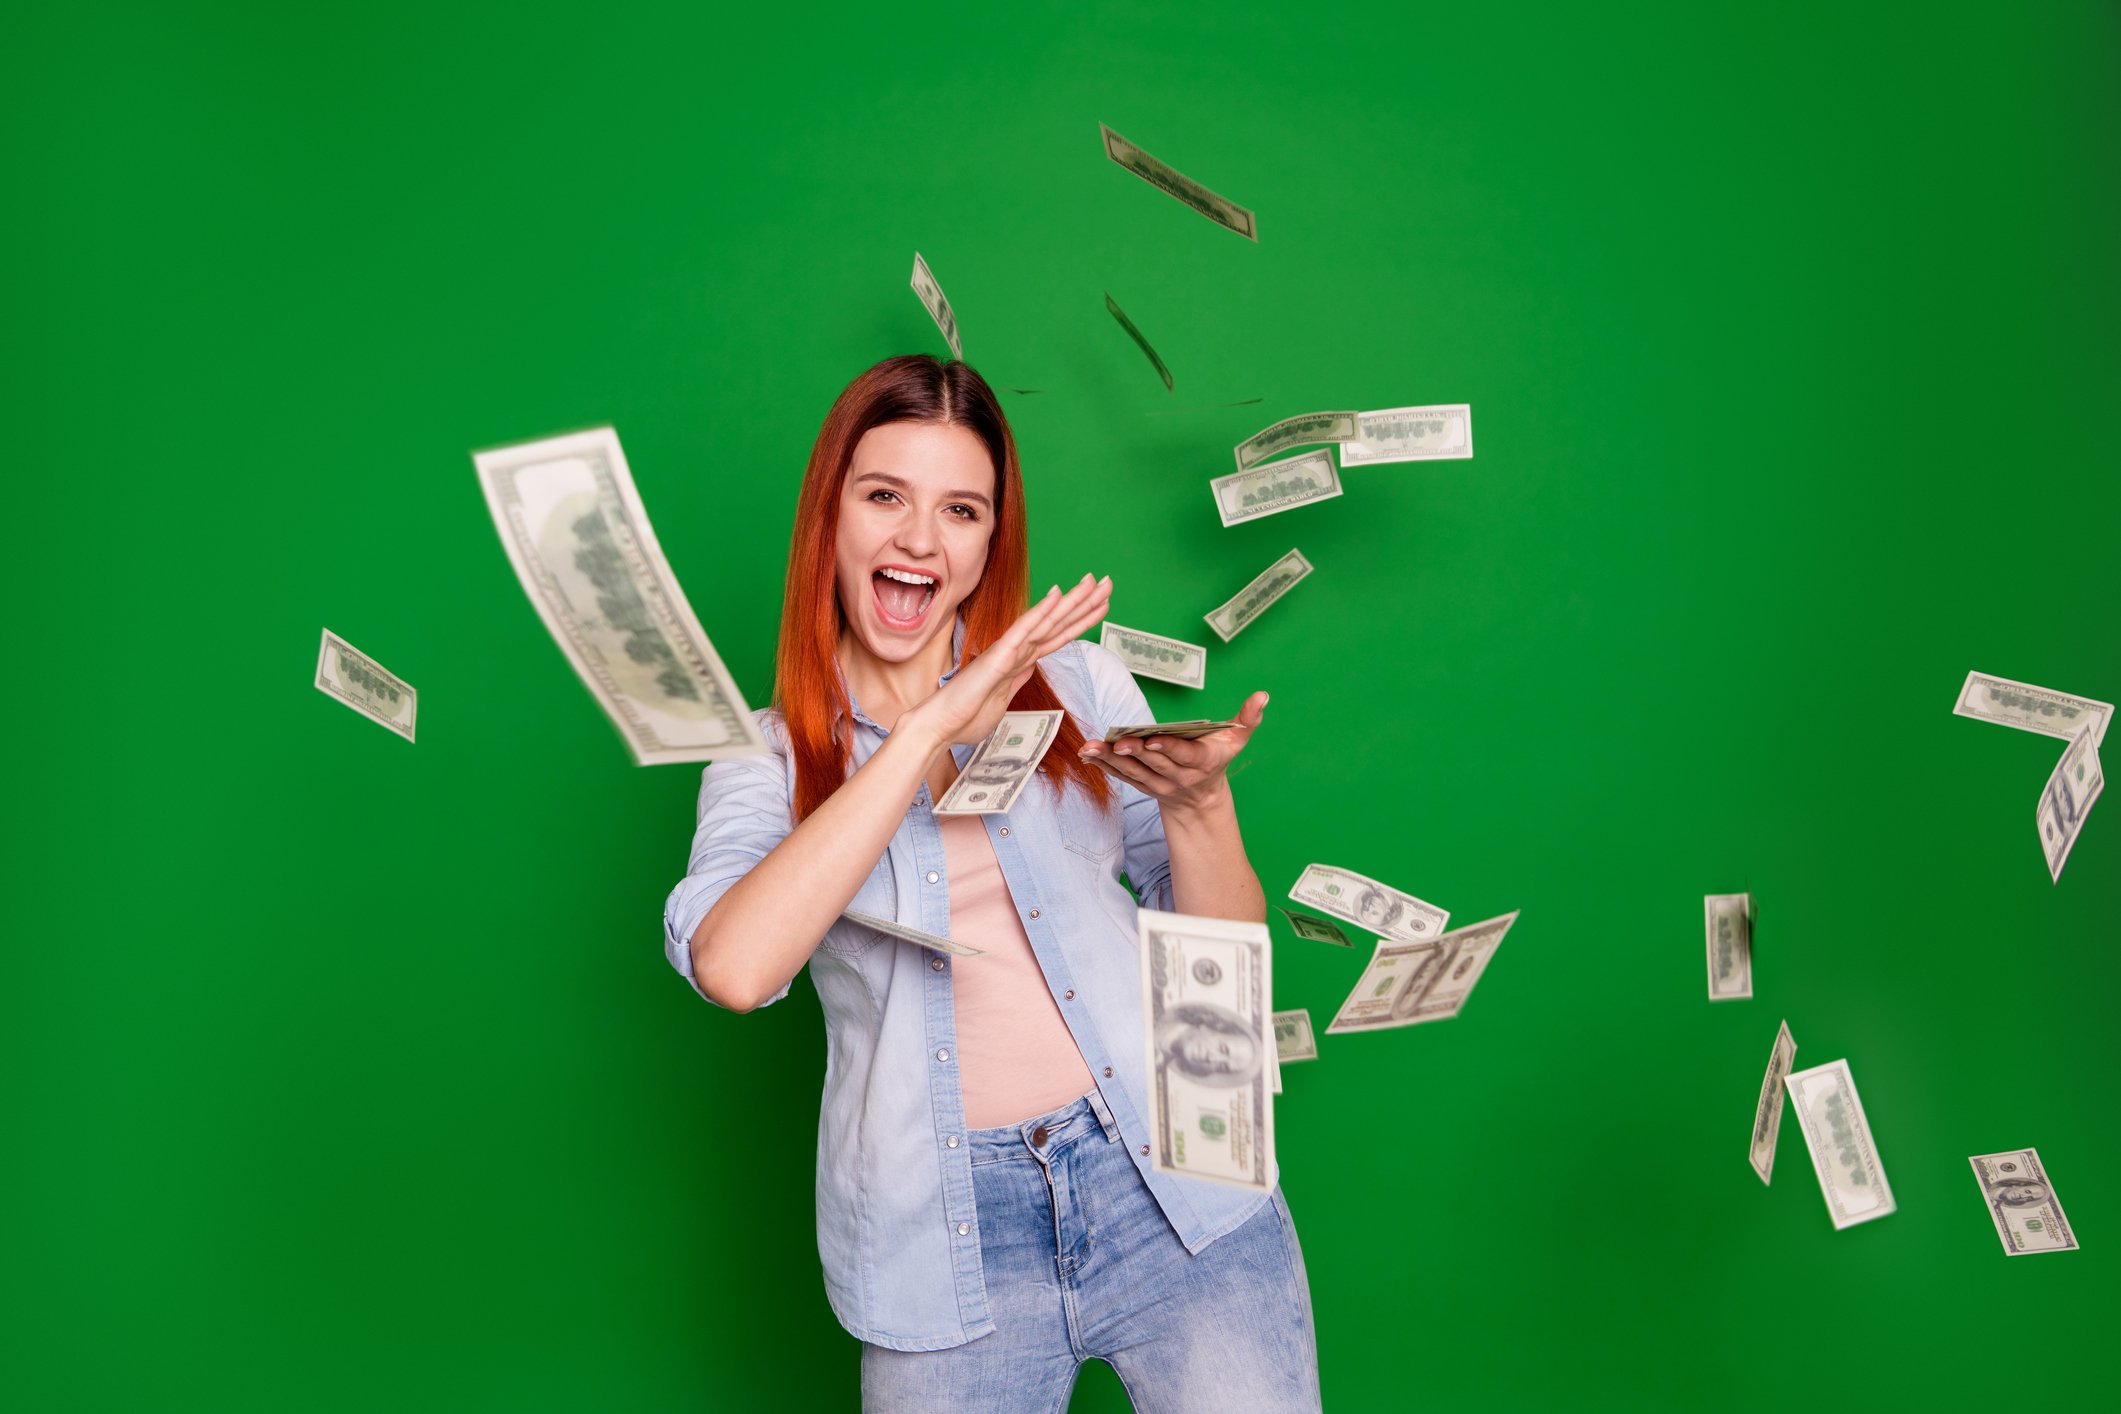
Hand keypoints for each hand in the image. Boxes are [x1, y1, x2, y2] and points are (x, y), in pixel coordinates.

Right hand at [901, 574, 1113, 754]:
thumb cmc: (964, 717)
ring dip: (1072, 601)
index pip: (1057, 636)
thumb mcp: (1001, 700)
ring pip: (1047, 621)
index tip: (1100, 604)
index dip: (1079, 620)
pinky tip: (1057, 593)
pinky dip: (1041, 612)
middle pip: (1058, 624)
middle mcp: (1017, 652)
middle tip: (1108, 581)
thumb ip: (1017, 680)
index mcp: (1019, 662)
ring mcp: (1008, 652)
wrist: (939, 727)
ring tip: (1094, 581)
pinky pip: (1024, 631)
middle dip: (1084, 602)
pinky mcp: (999, 658)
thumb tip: (1031, 666)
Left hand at [1078, 691, 1268, 814]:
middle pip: (1154, 763)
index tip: (1152, 740)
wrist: (1201, 798)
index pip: (1184, 755)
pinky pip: (1121, 776)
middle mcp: (1178, 776)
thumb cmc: (1218, 758)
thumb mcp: (1237, 739)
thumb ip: (1249, 718)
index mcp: (1202, 762)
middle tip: (1117, 742)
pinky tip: (1087, 754)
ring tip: (1091, 747)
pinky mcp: (1142, 785)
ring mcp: (1158, 783)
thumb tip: (1262, 695)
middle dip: (1135, 752)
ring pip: (1133, 771)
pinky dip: (1103, 765)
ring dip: (1110, 759)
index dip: (1168, 748)